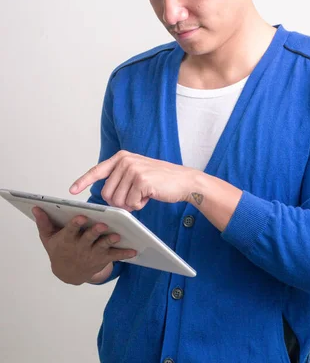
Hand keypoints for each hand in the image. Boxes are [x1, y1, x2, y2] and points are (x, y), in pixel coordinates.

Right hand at [32, 206, 136, 284]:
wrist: (68, 273)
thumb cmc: (58, 250)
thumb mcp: (48, 237)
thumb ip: (43, 222)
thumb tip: (36, 206)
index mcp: (66, 240)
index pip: (70, 231)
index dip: (76, 224)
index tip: (81, 216)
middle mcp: (80, 248)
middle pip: (88, 239)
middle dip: (95, 232)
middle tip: (102, 224)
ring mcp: (92, 254)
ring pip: (102, 247)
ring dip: (110, 242)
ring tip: (118, 236)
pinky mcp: (103, 259)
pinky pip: (115, 256)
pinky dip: (125, 253)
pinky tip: (134, 250)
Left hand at [69, 151, 199, 210]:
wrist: (184, 181)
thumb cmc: (159, 180)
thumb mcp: (137, 173)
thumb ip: (120, 179)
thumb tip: (105, 197)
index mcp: (122, 158)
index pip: (97, 171)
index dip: (83, 181)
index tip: (72, 190)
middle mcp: (125, 161)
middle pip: (106, 194)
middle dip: (119, 202)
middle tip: (135, 197)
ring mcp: (133, 169)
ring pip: (117, 201)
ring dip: (130, 204)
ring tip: (144, 194)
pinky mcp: (141, 180)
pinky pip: (131, 204)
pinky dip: (140, 205)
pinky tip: (150, 195)